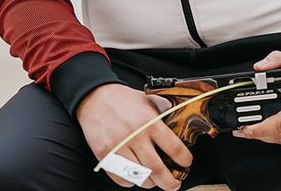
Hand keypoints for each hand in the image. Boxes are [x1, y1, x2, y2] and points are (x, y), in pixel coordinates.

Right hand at [76, 83, 192, 189]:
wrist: (95, 97)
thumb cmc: (123, 100)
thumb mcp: (149, 100)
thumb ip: (164, 112)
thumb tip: (181, 124)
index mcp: (149, 121)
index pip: (173, 147)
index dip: (184, 159)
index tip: (186, 163)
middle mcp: (135, 135)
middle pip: (157, 169)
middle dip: (170, 182)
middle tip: (174, 184)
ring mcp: (118, 146)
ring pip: (139, 177)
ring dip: (150, 183)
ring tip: (154, 180)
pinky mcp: (104, 154)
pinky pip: (120, 178)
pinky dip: (130, 181)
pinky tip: (135, 175)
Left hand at [231, 51, 280, 144]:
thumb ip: (278, 60)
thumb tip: (259, 67)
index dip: (262, 128)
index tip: (246, 128)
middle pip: (280, 135)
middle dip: (258, 134)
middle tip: (240, 130)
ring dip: (264, 137)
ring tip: (247, 131)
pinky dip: (274, 136)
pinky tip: (263, 132)